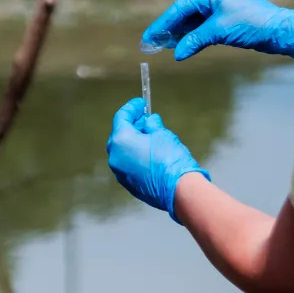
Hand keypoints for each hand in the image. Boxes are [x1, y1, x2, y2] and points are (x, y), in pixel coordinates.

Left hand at [106, 97, 210, 223]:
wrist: (178, 189)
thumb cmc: (170, 158)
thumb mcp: (162, 134)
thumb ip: (152, 125)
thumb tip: (149, 121)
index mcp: (121, 141)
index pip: (122, 117)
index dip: (132, 108)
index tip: (141, 103)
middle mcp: (115, 157)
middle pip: (120, 134)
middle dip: (133, 124)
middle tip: (145, 117)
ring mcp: (120, 172)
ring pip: (123, 150)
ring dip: (134, 140)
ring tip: (150, 134)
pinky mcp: (128, 183)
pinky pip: (128, 163)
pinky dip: (135, 154)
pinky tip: (149, 151)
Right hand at [142, 0, 293, 62]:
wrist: (281, 30)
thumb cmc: (252, 25)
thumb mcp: (219, 32)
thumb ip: (195, 40)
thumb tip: (177, 52)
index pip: (181, 7)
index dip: (164, 23)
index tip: (150, 37)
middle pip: (186, 12)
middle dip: (170, 28)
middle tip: (153, 42)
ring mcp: (223, 6)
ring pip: (195, 19)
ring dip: (182, 32)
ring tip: (165, 45)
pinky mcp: (229, 17)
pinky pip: (205, 24)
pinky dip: (194, 34)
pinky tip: (185, 43)